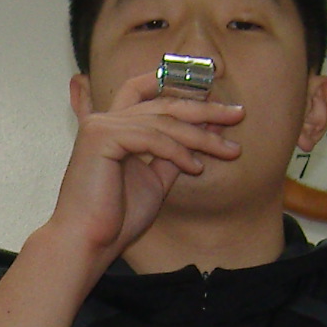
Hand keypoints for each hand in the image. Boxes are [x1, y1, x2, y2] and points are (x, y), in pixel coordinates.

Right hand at [43, 71, 245, 265]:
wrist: (89, 242)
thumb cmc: (116, 218)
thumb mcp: (155, 180)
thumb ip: (173, 154)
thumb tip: (204, 131)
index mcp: (113, 128)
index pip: (144, 89)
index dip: (177, 85)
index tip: (211, 92)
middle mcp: (104, 121)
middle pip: (163, 103)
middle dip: (205, 109)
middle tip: (237, 115)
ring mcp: (101, 126)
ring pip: (163, 121)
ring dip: (201, 136)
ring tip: (228, 150)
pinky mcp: (101, 137)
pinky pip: (152, 137)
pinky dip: (178, 152)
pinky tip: (196, 166)